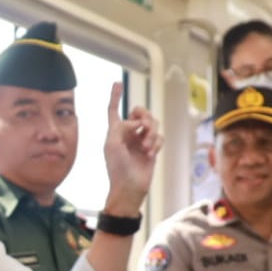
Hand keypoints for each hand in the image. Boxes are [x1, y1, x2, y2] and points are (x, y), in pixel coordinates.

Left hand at [101, 82, 161, 212]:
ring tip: (147, 147)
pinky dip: (156, 144)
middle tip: (143, 126)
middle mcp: (128, 134)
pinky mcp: (151, 149)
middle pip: (139, 113)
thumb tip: (137, 122)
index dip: (115, 96)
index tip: (117, 83)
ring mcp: (140, 141)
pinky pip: (159, 137)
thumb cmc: (117, 168)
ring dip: (151, 132)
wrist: (129, 187)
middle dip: (145, 117)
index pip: (114, 109)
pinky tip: (150, 154)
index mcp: (115, 131)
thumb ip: (121, 127)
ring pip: (152, 123)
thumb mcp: (112, 144)